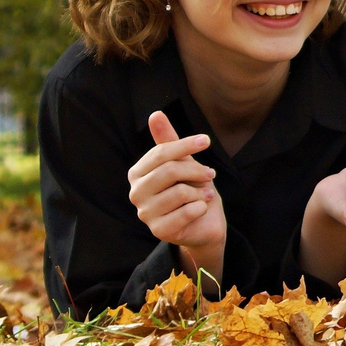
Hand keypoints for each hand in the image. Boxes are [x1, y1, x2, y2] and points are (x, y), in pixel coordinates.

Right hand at [128, 110, 227, 271]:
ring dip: (200, 192)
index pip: (160, 153)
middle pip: (169, 171)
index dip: (185, 145)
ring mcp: (145, 214)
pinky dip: (201, 207)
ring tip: (205, 195)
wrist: (204, 223)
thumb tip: (155, 114)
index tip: (206, 141)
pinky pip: (186, 212)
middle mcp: (136, 193)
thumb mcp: (184, 163)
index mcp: (138, 174)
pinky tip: (201, 209)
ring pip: (179, 192)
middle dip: (196, 170)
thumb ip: (168, 141)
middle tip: (210, 174)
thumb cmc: (192, 189)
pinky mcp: (159, 231)